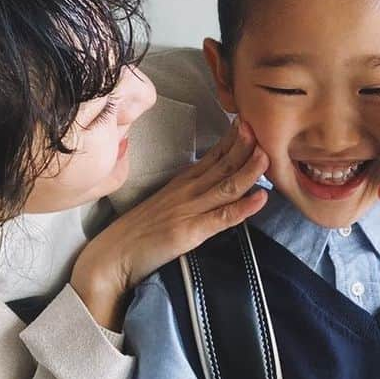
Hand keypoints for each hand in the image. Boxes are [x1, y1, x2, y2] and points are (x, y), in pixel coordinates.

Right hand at [71, 119, 267, 328]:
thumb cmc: (136, 233)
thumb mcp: (164, 204)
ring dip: (249, 169)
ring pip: (226, 185)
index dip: (234, 138)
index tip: (251, 121)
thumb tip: (209, 182)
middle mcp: (187, 191)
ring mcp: (189, 210)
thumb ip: (186, 192)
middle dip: (245, 144)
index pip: (213, 155)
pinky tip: (261, 198)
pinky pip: (221, 217)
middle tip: (263, 124)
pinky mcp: (190, 232)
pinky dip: (243, 207)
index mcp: (181, 183)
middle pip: (223, 163)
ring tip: (268, 154)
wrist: (112, 257)